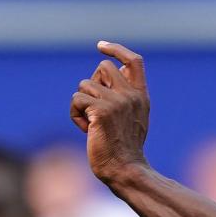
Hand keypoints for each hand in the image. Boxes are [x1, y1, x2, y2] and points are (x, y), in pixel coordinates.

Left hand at [69, 41, 151, 182]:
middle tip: (94, 107)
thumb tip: (114, 70)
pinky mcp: (101, 111)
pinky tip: (85, 130)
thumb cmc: (124, 148)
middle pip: (102, 68)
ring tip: (90, 125)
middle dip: (92, 84)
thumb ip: (127, 95)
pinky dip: (75, 114)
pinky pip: (76, 99)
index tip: (101, 46)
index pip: (134, 61)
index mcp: (141, 95)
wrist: (125, 170)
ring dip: (81, 104)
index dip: (116, 50)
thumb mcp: (134, 117)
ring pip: (84, 85)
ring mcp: (117, 102)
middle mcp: (131, 95)